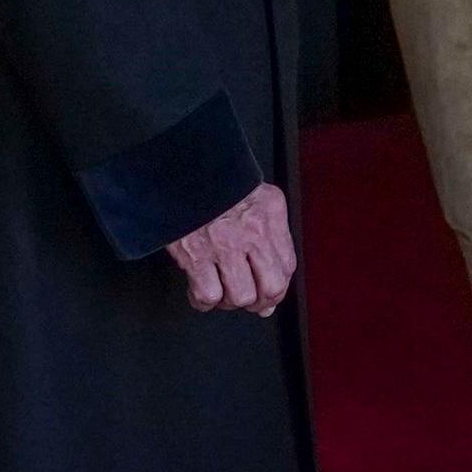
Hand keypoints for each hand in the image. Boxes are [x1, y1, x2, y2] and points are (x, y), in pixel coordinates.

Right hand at [166, 184, 294, 316]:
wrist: (184, 170)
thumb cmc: (220, 185)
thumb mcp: (259, 199)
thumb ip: (273, 237)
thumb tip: (271, 291)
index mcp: (268, 217)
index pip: (287, 267)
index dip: (278, 287)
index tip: (268, 291)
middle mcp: (251, 233)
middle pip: (270, 288)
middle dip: (260, 302)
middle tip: (249, 297)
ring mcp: (223, 245)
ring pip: (240, 296)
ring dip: (231, 301)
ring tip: (223, 290)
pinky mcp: (195, 254)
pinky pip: (207, 295)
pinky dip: (204, 300)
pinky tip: (201, 289)